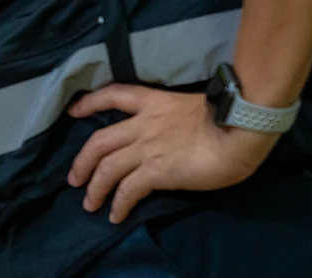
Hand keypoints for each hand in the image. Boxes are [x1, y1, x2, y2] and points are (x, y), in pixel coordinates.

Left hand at [66, 84, 277, 222]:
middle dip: (82, 161)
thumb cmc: (225, 119)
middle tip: (73, 179)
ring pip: (107, 167)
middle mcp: (142, 124)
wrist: (238, 130)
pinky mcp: (156, 171)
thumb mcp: (191, 107)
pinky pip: (127, 190)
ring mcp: (146, 148)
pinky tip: (115, 216)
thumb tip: (172, 133)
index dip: (89, 102)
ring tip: (89, 204)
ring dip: (94, 188)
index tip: (73, 111)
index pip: (112, 95)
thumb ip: (172, 118)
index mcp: (152, 102)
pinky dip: (118, 203)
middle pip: (99, 141)